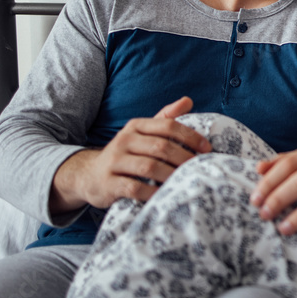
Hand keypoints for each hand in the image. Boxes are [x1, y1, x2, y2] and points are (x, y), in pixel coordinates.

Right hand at [50, 97, 210, 212]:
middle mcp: (124, 140)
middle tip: (200, 168)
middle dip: (184, 158)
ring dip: (172, 175)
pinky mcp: (109, 183)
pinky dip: (152, 193)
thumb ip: (165, 118)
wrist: (89, 175)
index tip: (207, 149)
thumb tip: (188, 101)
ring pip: (149, 167)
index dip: (190, 136)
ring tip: (187, 182)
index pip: (168, 126)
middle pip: (161, 147)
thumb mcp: (142, 133)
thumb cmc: (126, 153)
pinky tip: (164, 196)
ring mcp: (114, 162)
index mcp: (136, 126)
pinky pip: (134, 188)